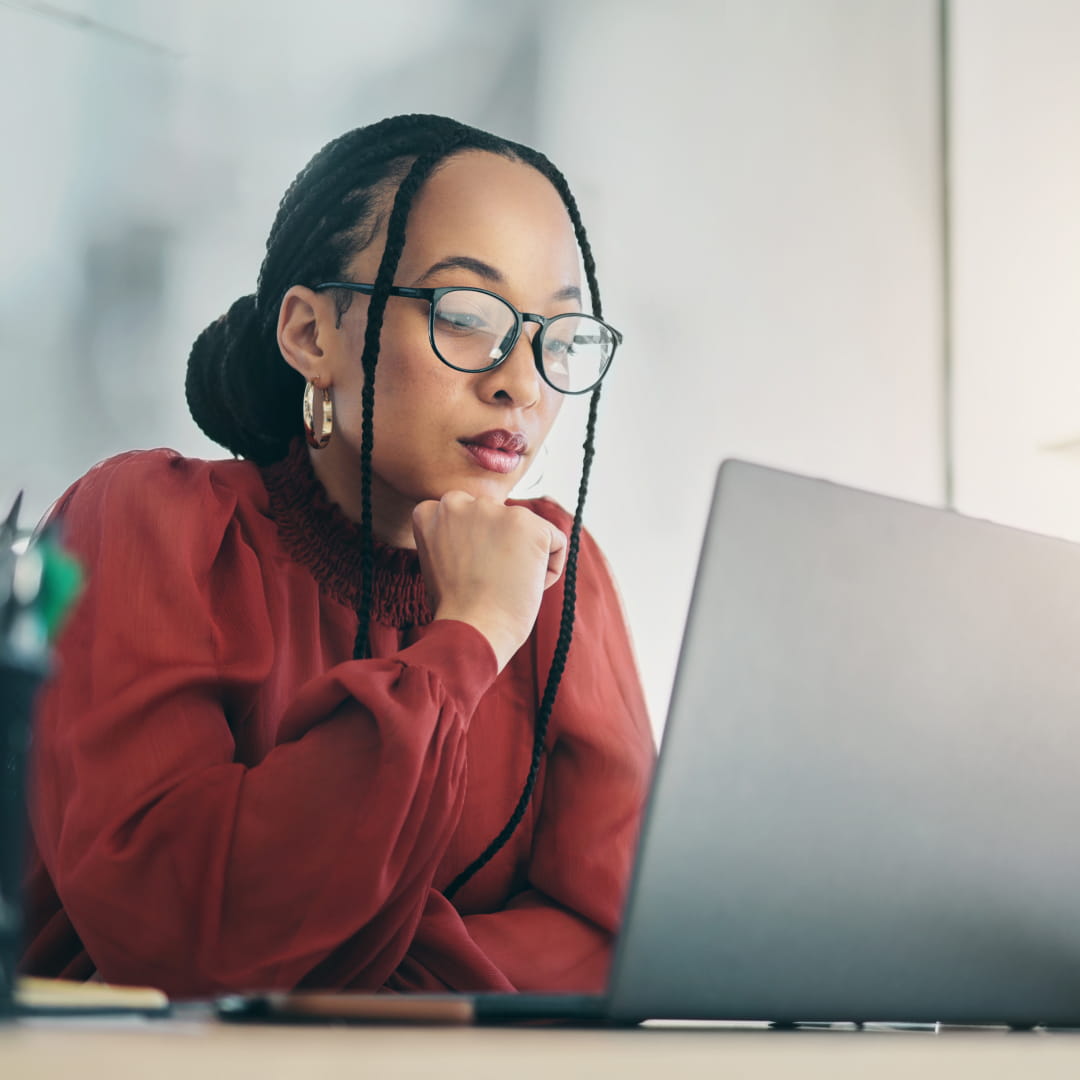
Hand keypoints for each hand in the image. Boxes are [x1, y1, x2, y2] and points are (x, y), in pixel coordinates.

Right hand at [412, 492, 567, 671]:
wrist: (471, 629)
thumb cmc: (456, 608)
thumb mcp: (438, 561)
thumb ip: (454, 536)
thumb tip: (486, 531)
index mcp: (431, 510)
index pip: (469, 519)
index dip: (475, 551)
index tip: (469, 574)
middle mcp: (459, 501)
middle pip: (499, 521)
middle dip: (501, 548)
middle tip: (488, 581)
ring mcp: (494, 510)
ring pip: (527, 530)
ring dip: (525, 557)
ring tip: (505, 586)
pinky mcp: (529, 523)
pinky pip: (556, 541)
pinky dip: (550, 568)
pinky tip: (527, 586)